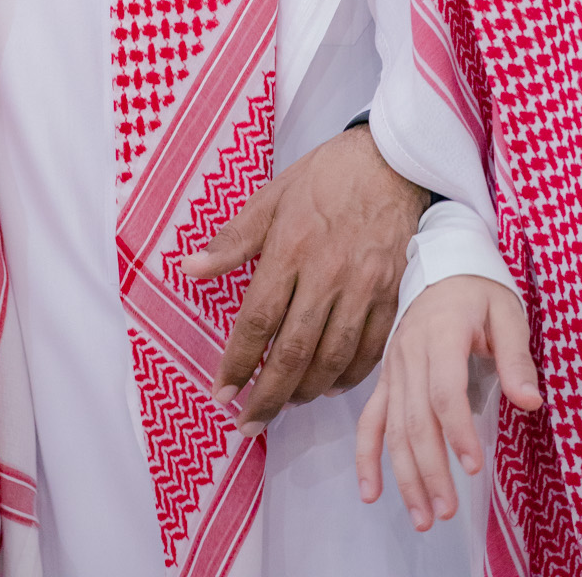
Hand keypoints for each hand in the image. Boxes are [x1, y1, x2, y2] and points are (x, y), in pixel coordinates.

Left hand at [180, 125, 428, 429]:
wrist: (393, 160)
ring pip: (332, 358)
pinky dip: (348, 377)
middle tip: (247, 421)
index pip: (258, 320)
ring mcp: (364, 287)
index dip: (237, 363)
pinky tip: (329, 386)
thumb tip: (188, 269)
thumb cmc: (326, 176)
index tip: (221, 392)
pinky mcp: (392, 293)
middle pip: (293, 351)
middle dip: (267, 396)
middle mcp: (327, 273)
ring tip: (284, 404)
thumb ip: (232, 240)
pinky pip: (371, 350)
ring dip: (305, 391)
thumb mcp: (272, 195)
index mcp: (291, 247)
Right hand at [354, 275, 538, 531]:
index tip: (473, 467)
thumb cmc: (480, 292)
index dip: (457, 431)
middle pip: (415, 419)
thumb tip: (529, 402)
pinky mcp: (386, 378)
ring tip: (423, 516)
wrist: (443, 263)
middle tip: (447, 510)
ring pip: (393, 427)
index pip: (444, 390)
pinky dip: (366, 456)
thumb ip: (516, 358)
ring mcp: (394, 368)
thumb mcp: (508, 313)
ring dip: (405, 474)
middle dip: (430, 469)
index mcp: (441, 334)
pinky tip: (371, 491)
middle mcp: (410, 353)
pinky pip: (370, 420)